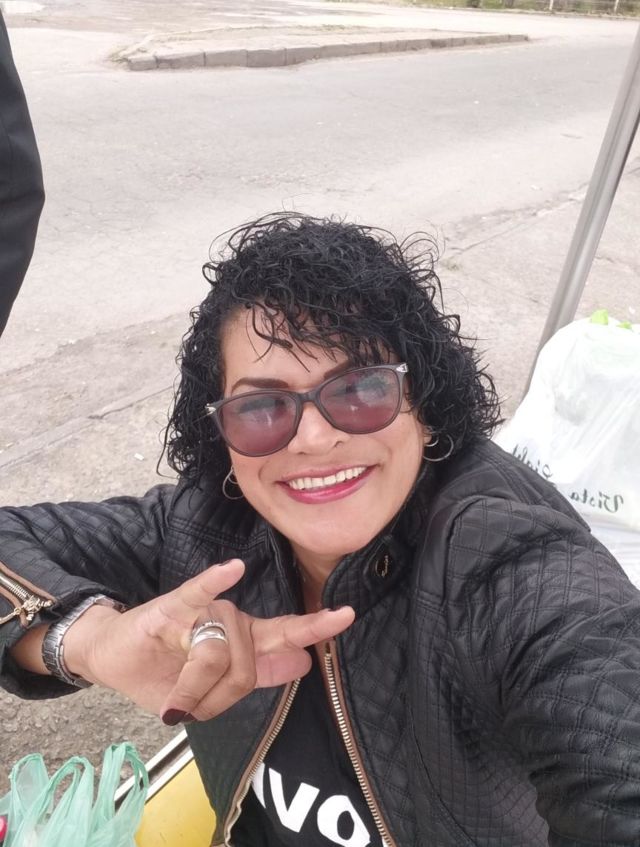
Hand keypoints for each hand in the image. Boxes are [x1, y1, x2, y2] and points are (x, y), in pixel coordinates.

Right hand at [64, 559, 354, 723]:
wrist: (110, 659)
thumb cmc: (161, 672)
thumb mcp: (207, 691)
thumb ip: (254, 676)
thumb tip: (304, 664)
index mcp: (241, 639)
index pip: (285, 633)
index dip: (316, 627)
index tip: (347, 615)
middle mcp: (228, 620)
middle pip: (249, 660)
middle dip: (222, 694)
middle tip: (191, 707)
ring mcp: (201, 612)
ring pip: (218, 650)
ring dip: (194, 686)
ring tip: (174, 699)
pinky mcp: (171, 608)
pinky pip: (197, 594)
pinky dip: (214, 583)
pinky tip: (233, 571)